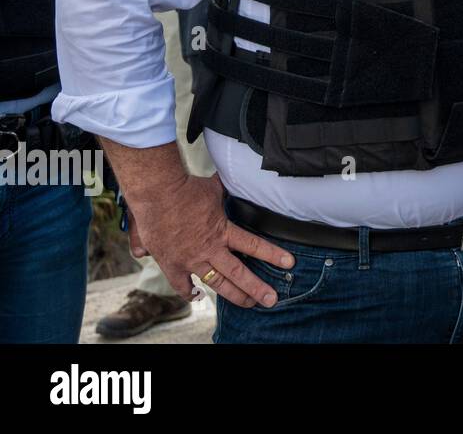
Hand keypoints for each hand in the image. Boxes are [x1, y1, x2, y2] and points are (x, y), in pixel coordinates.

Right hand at [126, 173, 294, 308]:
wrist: (156, 193)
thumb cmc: (185, 188)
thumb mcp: (214, 188)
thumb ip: (227, 189)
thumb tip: (238, 176)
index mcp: (222, 231)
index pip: (254, 245)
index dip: (273, 255)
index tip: (289, 263)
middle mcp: (208, 249)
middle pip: (238, 274)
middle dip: (257, 288)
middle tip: (271, 300)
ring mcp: (190, 260)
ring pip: (216, 284)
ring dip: (234, 295)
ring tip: (249, 303)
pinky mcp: (171, 265)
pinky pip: (182, 286)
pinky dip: (190, 293)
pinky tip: (198, 297)